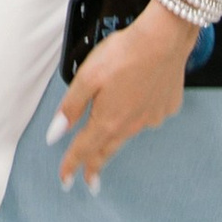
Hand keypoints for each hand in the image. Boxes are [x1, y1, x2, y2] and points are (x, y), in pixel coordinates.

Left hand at [49, 2, 194, 190]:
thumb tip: (55, 134)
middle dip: (96, 166)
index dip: (71, 166)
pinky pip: (149, 115)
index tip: (65, 180)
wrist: (164, 39)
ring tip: (110, 136)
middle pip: (107, 150)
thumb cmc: (125, 53)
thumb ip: (71, 107)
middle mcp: (131, 125)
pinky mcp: (166, 107)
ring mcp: (152, 118)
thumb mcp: (87, 77)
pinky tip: (139, 100)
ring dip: (117, 137)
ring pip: (129, 132)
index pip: (84, 149)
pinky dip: (141, 113)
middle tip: (90, 182)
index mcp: (108, 120)